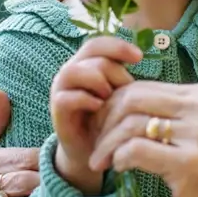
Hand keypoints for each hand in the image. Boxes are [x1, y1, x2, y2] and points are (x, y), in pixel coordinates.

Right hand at [49, 36, 141, 192]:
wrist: (93, 152)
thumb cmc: (110, 120)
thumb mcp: (120, 96)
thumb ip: (124, 78)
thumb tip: (141, 59)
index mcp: (86, 64)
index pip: (98, 43)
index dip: (118, 46)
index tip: (139, 57)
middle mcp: (71, 73)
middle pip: (92, 56)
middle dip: (115, 72)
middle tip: (126, 90)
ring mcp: (61, 91)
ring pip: (75, 71)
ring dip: (98, 82)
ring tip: (110, 97)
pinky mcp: (57, 112)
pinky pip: (67, 98)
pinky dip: (86, 101)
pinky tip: (100, 108)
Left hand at [90, 81, 197, 196]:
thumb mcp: (186, 133)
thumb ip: (159, 115)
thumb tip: (111, 103)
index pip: (141, 88)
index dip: (111, 106)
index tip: (99, 128)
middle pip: (132, 100)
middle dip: (104, 122)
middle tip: (95, 144)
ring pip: (131, 124)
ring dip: (107, 144)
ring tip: (100, 161)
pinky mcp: (190, 162)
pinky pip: (137, 150)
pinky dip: (119, 158)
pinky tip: (118, 168)